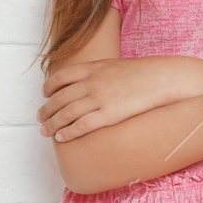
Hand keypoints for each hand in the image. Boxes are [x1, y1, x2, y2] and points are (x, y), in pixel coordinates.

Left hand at [40, 57, 175, 141]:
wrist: (161, 78)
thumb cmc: (142, 72)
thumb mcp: (115, 65)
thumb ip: (98, 72)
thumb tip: (87, 82)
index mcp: (93, 67)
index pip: (61, 77)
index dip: (49, 87)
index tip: (45, 95)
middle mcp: (92, 82)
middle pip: (60, 98)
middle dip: (47, 109)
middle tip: (40, 118)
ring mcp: (100, 98)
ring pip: (66, 113)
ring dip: (52, 123)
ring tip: (46, 131)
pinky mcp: (109, 114)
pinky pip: (82, 126)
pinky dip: (68, 132)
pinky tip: (61, 137)